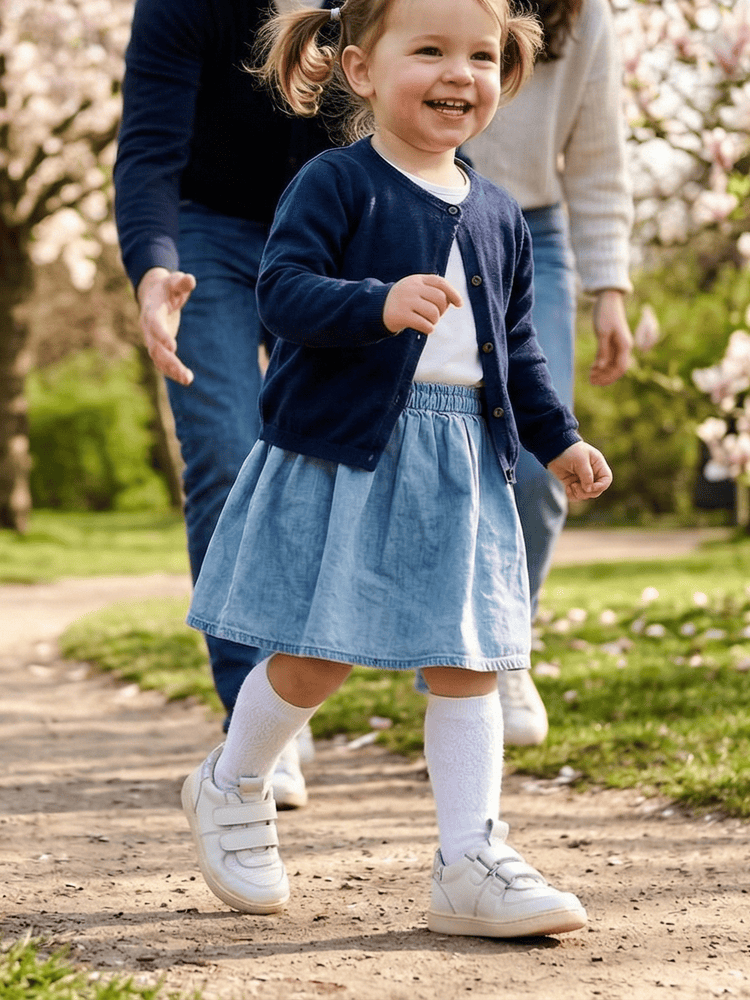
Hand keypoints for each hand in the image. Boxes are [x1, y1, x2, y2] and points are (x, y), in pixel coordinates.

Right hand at [137, 267, 196, 384]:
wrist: (154, 294)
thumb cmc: (167, 287)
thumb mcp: (174, 281)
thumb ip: (182, 282)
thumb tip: (190, 280)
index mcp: (151, 310)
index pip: (154, 324)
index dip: (162, 335)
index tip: (173, 347)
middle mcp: (148, 327)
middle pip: (155, 348)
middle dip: (169, 362)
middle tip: (185, 374)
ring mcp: (152, 338)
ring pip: (158, 358)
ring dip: (172, 370)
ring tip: (188, 379)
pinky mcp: (158, 346)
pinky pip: (162, 362)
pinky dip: (172, 371)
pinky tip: (186, 379)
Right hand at [383, 274, 461, 335]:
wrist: (376, 309)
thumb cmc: (403, 301)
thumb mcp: (415, 290)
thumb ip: (432, 291)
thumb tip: (453, 301)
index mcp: (417, 279)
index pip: (440, 283)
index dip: (453, 293)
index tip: (459, 304)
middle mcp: (412, 288)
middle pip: (440, 298)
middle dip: (442, 310)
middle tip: (436, 316)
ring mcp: (406, 301)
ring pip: (433, 312)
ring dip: (435, 321)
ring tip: (429, 322)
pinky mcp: (401, 315)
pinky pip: (424, 324)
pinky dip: (429, 328)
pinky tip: (425, 328)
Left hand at [547, 441, 611, 501]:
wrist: (553, 449)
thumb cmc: (569, 450)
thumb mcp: (580, 460)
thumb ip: (586, 475)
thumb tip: (589, 489)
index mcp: (598, 465)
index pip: (606, 480)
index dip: (600, 487)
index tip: (589, 487)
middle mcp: (592, 474)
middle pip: (597, 490)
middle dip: (587, 492)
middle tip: (575, 486)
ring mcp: (582, 480)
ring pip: (586, 495)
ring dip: (579, 494)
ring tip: (571, 486)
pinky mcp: (572, 484)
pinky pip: (576, 496)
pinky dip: (572, 495)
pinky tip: (567, 488)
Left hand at [589, 289, 632, 386]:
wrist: (608, 299)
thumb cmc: (605, 313)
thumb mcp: (602, 332)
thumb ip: (602, 350)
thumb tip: (601, 367)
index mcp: (625, 345)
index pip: (620, 368)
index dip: (609, 377)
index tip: (596, 382)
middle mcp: (625, 347)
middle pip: (617, 369)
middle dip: (605, 377)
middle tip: (590, 381)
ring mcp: (619, 345)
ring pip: (613, 364)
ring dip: (603, 372)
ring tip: (590, 376)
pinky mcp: (613, 342)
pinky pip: (609, 358)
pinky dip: (602, 364)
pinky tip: (592, 368)